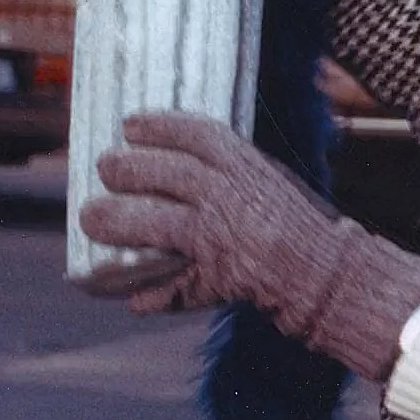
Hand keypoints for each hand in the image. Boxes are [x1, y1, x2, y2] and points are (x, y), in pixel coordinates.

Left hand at [80, 111, 419, 380]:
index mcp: (250, 168)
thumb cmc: (303, 221)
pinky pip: (173, 285)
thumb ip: (235, 172)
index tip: (130, 123)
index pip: (198, 135)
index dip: (160, 125)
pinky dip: (151, 294)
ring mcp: (221, 237)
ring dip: (117, 221)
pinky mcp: (216, 277)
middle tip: (104, 167)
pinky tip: (131, 296)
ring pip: (155, 223)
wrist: (329, 272)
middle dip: (129, 168)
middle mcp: (231, 197)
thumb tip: (184, 162)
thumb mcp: (273, 181)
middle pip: (167, 174)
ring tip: (90, 216)